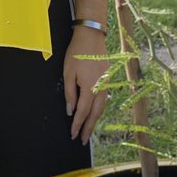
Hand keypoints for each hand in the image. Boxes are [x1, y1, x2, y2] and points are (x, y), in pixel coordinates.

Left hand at [64, 27, 109, 143]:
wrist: (92, 36)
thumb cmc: (77, 52)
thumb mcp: (68, 72)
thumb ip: (69, 93)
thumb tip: (70, 110)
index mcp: (89, 87)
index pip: (83, 112)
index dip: (78, 124)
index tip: (73, 134)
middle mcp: (101, 87)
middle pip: (95, 113)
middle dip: (89, 128)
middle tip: (82, 139)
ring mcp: (107, 82)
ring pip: (102, 107)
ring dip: (95, 119)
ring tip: (88, 129)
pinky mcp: (108, 78)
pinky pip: (104, 98)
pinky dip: (99, 108)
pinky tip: (95, 111)